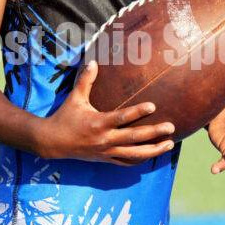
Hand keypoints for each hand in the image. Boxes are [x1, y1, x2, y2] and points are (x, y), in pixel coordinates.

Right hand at [35, 61, 175, 165]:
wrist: (53, 142)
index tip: (154, 106)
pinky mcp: (105, 159)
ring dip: (153, 150)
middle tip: (171, 127)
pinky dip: (140, 160)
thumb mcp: (74, 97)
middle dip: (154, 133)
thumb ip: (86, 80)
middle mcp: (105, 139)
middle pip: (134, 138)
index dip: (138, 112)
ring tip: (169, 144)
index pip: (123, 118)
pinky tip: (152, 155)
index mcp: (99, 123)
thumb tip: (94, 61)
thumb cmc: (65, 117)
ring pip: (134, 154)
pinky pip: (126, 162)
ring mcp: (106, 152)